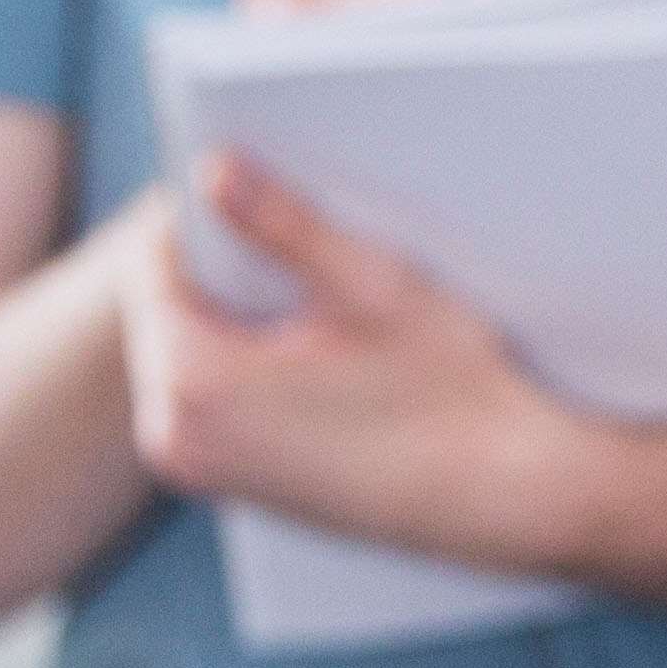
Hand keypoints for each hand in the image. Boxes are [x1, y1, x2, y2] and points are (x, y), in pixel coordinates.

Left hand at [124, 156, 578, 560]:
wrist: (512, 498)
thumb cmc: (452, 396)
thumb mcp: (370, 287)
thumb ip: (281, 224)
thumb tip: (215, 169)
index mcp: (192, 382)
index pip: (154, 266)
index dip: (210, 221)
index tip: (269, 201)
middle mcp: (177, 438)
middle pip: (169, 314)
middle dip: (224, 276)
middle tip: (311, 257)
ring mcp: (208, 474)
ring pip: (194, 361)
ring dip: (242, 326)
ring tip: (332, 315)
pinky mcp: (242, 492)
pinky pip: (221, 408)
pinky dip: (258, 375)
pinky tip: (337, 367)